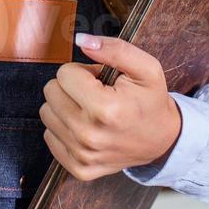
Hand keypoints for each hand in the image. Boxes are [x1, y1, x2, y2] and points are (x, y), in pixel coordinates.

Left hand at [38, 33, 180, 180]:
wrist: (162, 141)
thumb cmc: (151, 101)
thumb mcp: (145, 68)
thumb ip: (114, 49)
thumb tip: (81, 40)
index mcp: (106, 109)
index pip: (64, 73)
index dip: (83, 71)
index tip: (101, 81)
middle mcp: (90, 135)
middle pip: (51, 92)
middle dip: (71, 87)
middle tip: (96, 94)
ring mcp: (83, 155)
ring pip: (46, 113)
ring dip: (65, 106)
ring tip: (90, 110)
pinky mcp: (79, 168)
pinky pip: (50, 137)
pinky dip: (64, 128)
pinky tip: (86, 127)